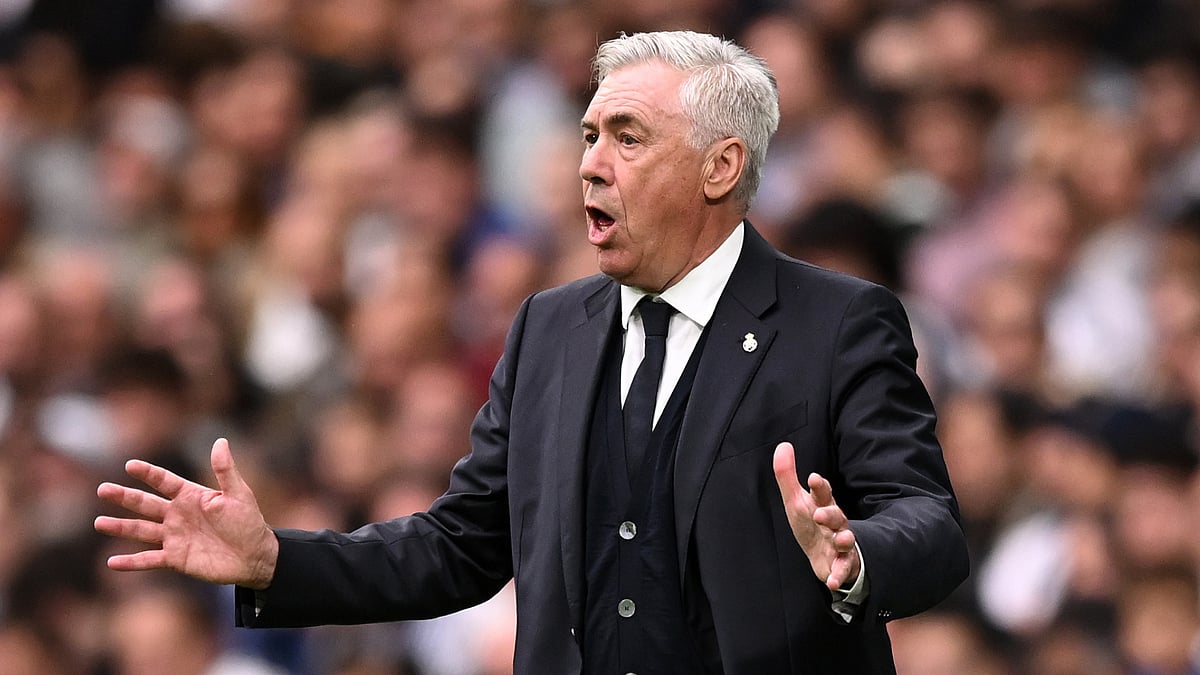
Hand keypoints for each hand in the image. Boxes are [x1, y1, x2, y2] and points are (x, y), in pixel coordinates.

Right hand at [95, 438, 278, 588]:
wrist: (255, 556)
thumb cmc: (249, 522)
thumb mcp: (239, 493)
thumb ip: (225, 470)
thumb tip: (221, 441)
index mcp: (191, 496)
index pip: (164, 481)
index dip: (148, 474)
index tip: (130, 465)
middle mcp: (178, 515)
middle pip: (145, 504)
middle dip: (124, 496)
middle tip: (102, 489)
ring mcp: (174, 536)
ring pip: (141, 530)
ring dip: (120, 527)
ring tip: (99, 523)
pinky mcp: (175, 558)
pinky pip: (149, 560)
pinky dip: (131, 562)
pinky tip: (112, 562)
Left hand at [773, 442, 859, 590]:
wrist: (824, 557)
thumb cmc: (810, 525)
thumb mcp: (796, 502)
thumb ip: (787, 475)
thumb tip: (783, 445)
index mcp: (823, 505)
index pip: (823, 493)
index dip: (819, 486)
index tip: (812, 478)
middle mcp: (835, 524)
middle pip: (836, 516)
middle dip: (830, 513)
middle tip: (819, 513)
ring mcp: (841, 544)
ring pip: (847, 540)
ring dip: (844, 540)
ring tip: (840, 540)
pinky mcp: (843, 565)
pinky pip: (844, 570)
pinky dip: (839, 575)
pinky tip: (831, 581)